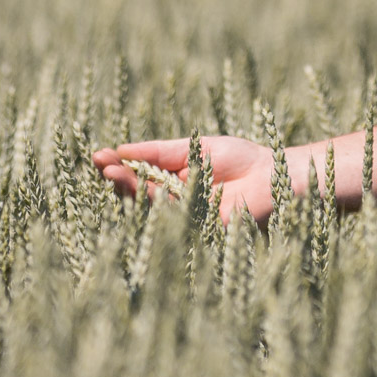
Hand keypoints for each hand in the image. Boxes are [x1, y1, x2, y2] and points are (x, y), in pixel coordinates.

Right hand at [93, 136, 276, 223]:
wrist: (278, 176)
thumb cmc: (242, 159)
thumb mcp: (195, 148)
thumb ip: (160, 151)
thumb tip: (122, 149)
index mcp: (172, 180)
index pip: (137, 174)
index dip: (118, 166)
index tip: (99, 155)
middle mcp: (175, 200)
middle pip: (138, 191)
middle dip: (119, 179)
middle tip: (102, 166)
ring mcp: (186, 215)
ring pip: (152, 205)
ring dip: (132, 190)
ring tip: (113, 174)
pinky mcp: (202, 228)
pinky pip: (175, 216)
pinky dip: (158, 203)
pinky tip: (143, 188)